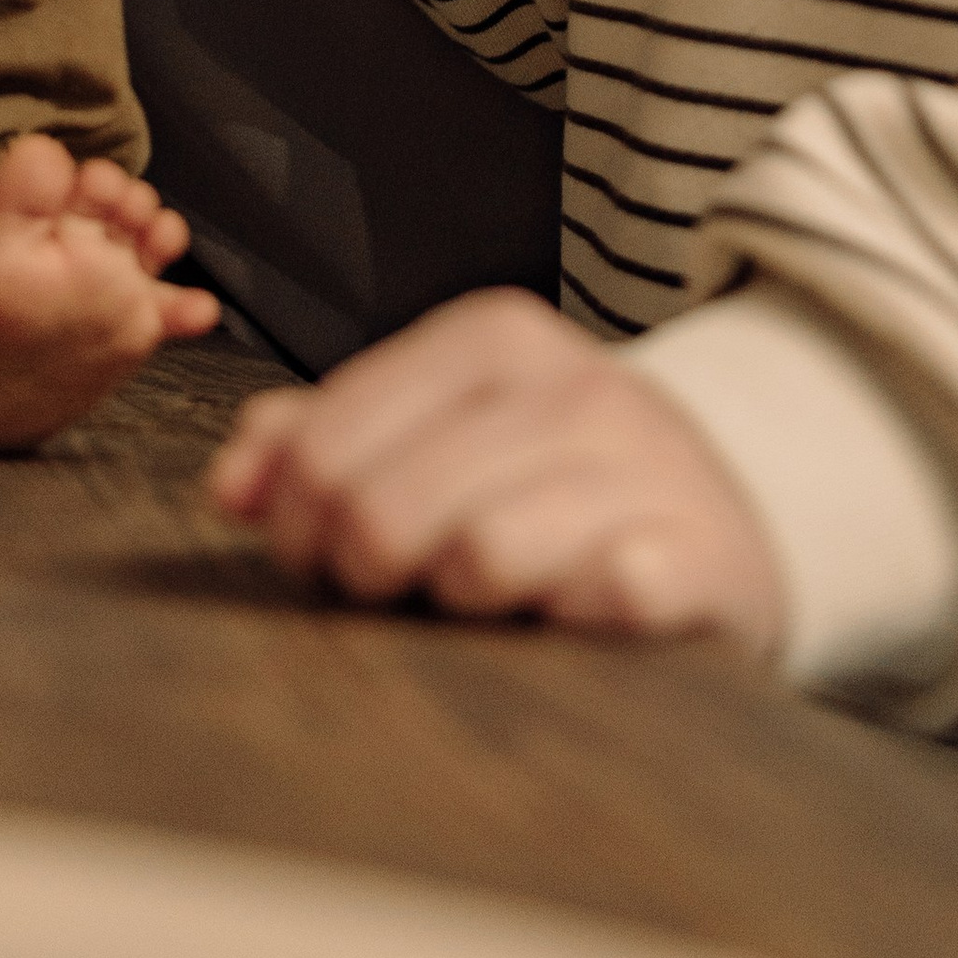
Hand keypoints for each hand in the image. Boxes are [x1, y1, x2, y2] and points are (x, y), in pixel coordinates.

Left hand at [206, 287, 787, 646]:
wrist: (726, 520)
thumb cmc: (553, 483)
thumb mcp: (444, 429)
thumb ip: (327, 438)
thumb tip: (232, 482)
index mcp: (495, 339)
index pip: (333, 434)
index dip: (291, 515)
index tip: (307, 553)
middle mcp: (574, 387)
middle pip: (387, 505)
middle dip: (358, 570)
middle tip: (381, 591)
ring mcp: (644, 468)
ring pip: (481, 554)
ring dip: (456, 601)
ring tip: (475, 600)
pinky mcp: (700, 555)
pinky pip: (603, 596)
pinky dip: (569, 619)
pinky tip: (567, 615)